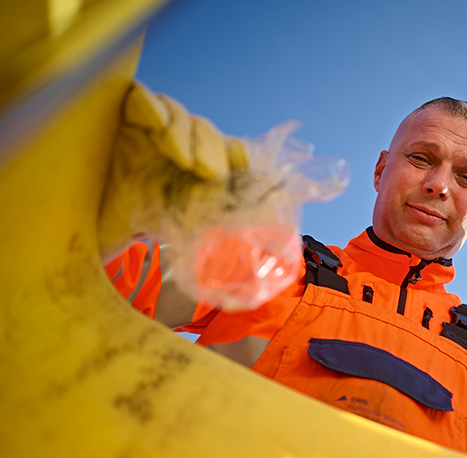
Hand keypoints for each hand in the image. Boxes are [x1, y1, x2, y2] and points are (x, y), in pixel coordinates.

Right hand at [98, 81, 249, 259]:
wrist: (81, 227)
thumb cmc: (131, 225)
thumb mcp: (179, 223)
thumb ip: (214, 214)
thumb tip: (262, 215)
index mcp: (198, 170)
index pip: (232, 152)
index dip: (241, 157)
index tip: (243, 171)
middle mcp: (178, 146)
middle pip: (207, 131)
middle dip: (212, 149)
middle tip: (208, 172)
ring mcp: (150, 129)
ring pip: (179, 114)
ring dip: (184, 133)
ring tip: (181, 158)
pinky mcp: (120, 115)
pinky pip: (141, 98)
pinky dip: (151, 107)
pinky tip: (156, 127)